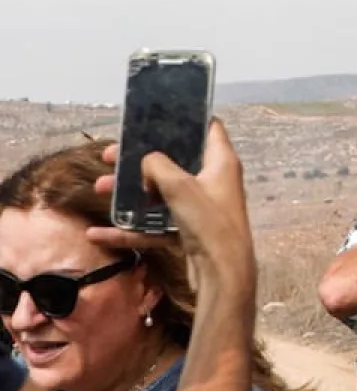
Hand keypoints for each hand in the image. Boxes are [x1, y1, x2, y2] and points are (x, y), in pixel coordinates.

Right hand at [87, 120, 254, 293]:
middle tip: (109, 156)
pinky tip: (100, 233)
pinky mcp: (191, 232)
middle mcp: (214, 182)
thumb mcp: (178, 184)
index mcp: (220, 162)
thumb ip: (156, 164)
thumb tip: (147, 164)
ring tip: (100, 189)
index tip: (156, 114)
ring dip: (130, 191)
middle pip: (173, 161)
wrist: (222, 276)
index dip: (185, 118)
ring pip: (161, 192)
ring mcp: (202, 208)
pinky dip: (132, 228)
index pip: (208, 127)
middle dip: (139, 159)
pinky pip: (157, 225)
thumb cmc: (208, 223)